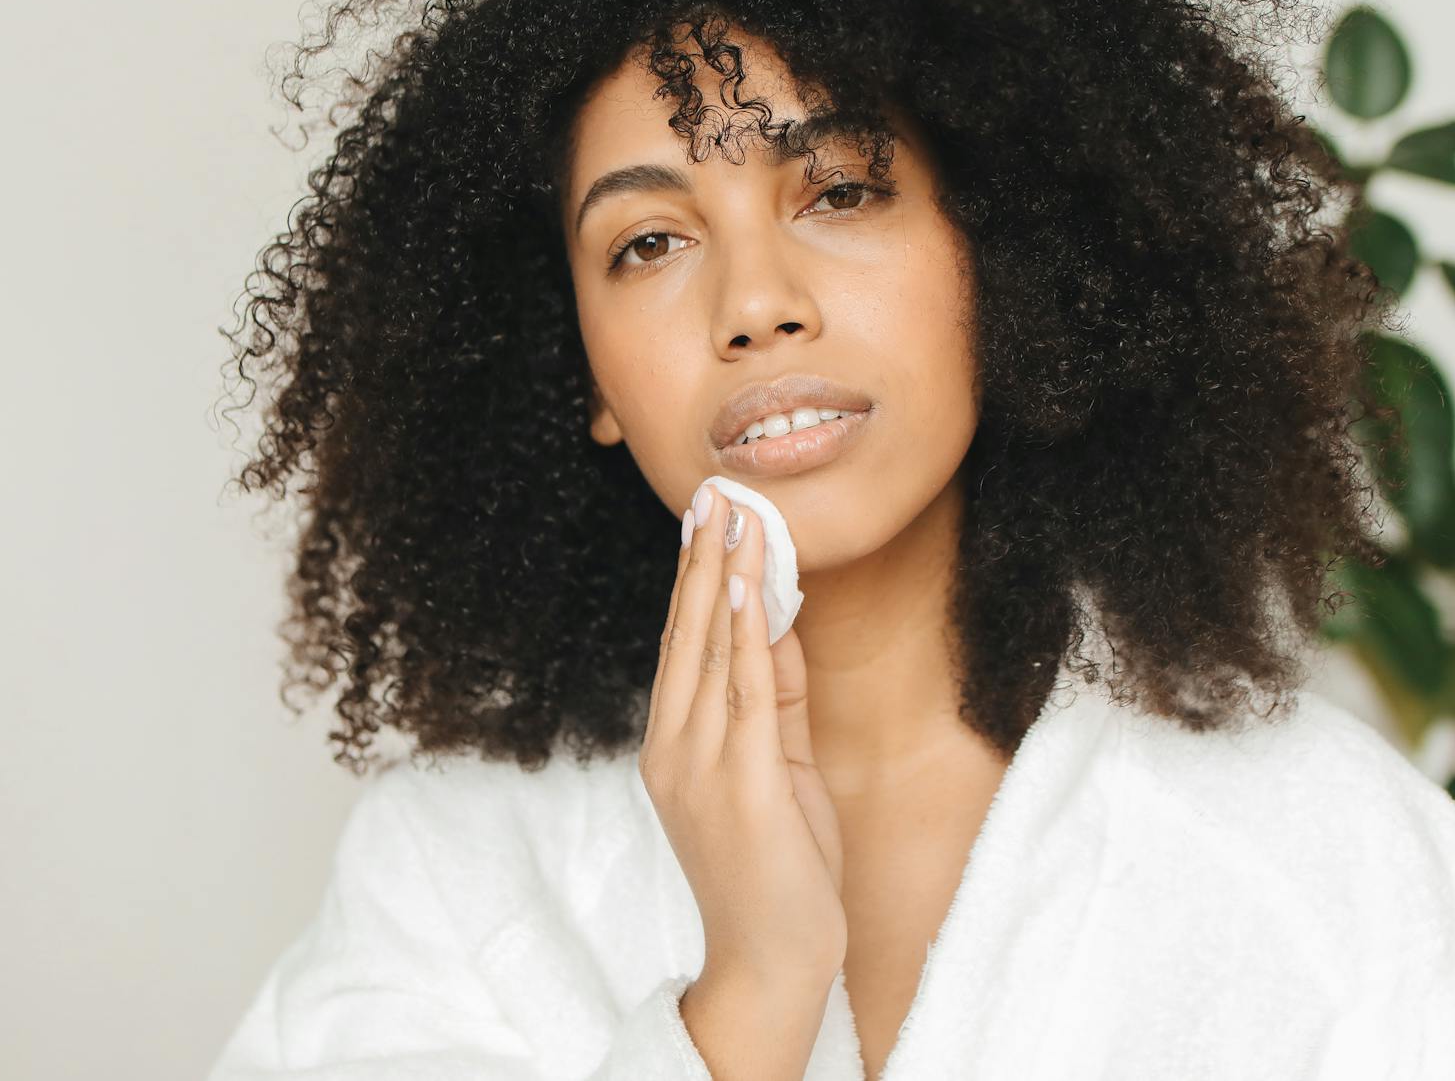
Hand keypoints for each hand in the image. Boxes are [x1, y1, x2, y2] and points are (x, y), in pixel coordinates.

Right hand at [640, 484, 846, 987]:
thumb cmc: (776, 868)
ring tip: (735, 520)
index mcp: (673, 745)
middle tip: (716, 496)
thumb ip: (775, 700)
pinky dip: (751, 635)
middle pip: (689, 635)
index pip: (683, 644)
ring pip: (714, 651)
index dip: (695, 578)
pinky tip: (753, 590)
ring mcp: (702, 766)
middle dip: (704, 561)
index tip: (707, 521)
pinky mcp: (743, 784)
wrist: (772, 957)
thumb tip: (781, 626)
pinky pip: (747, 693)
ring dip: (728, 579)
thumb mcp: (775, 768)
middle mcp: (675, 748)